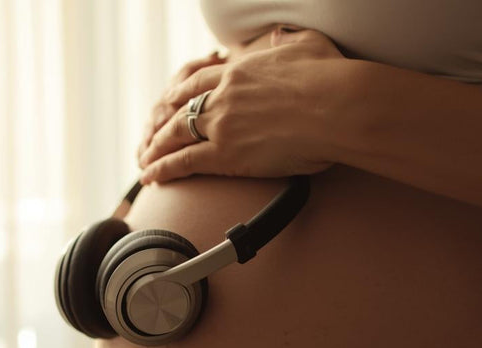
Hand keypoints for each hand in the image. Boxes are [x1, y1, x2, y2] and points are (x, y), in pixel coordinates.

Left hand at [138, 27, 346, 183]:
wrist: (337, 106)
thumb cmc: (332, 77)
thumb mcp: (308, 45)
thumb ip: (288, 41)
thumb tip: (282, 36)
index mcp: (241, 70)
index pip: (200, 81)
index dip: (182, 93)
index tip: (171, 101)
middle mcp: (225, 95)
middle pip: (182, 108)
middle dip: (163, 123)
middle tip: (151, 135)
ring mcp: (222, 124)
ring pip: (176, 135)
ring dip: (156, 147)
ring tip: (144, 159)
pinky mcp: (227, 154)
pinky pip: (184, 161)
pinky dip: (163, 168)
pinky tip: (151, 176)